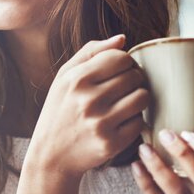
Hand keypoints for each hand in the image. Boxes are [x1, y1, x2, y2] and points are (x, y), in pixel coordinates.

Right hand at [27, 34, 148, 177]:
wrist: (51, 154)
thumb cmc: (59, 110)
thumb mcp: (64, 77)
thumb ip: (91, 53)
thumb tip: (122, 39)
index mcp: (77, 79)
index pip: (120, 57)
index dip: (124, 62)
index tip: (118, 70)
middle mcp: (89, 100)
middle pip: (134, 76)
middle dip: (133, 79)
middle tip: (122, 88)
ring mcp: (101, 123)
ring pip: (142, 97)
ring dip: (138, 98)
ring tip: (124, 102)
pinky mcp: (112, 143)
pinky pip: (140, 122)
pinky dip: (134, 120)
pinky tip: (120, 121)